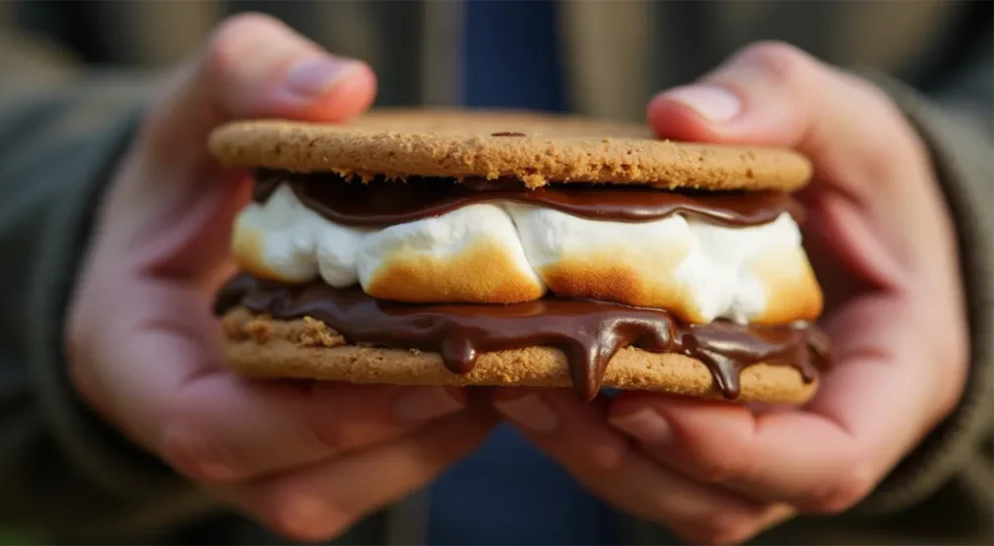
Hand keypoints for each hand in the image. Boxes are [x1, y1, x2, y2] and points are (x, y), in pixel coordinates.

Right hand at [67, 14, 495, 541]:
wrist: (180, 233)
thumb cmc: (179, 177)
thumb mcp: (192, 110)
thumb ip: (245, 77)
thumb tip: (341, 88)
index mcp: (135, 359)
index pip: (208, 430)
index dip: (318, 421)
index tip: (424, 372)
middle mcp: (189, 424)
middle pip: (291, 487)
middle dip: (396, 438)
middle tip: (488, 367)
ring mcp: (246, 451)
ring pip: (336, 496)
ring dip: (427, 445)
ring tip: (501, 372)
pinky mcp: (298, 450)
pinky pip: (364, 472)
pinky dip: (430, 436)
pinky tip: (482, 371)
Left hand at [494, 42, 967, 543]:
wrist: (856, 208)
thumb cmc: (867, 172)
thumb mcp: (848, 119)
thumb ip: (779, 102)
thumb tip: (678, 117)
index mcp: (893, 375)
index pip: (827, 462)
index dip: (730, 453)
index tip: (634, 400)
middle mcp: (826, 429)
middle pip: (728, 501)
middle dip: (627, 459)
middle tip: (536, 390)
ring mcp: (761, 438)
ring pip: (674, 494)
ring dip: (589, 456)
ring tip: (513, 385)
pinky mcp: (706, 423)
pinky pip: (646, 458)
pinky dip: (585, 432)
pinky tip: (528, 369)